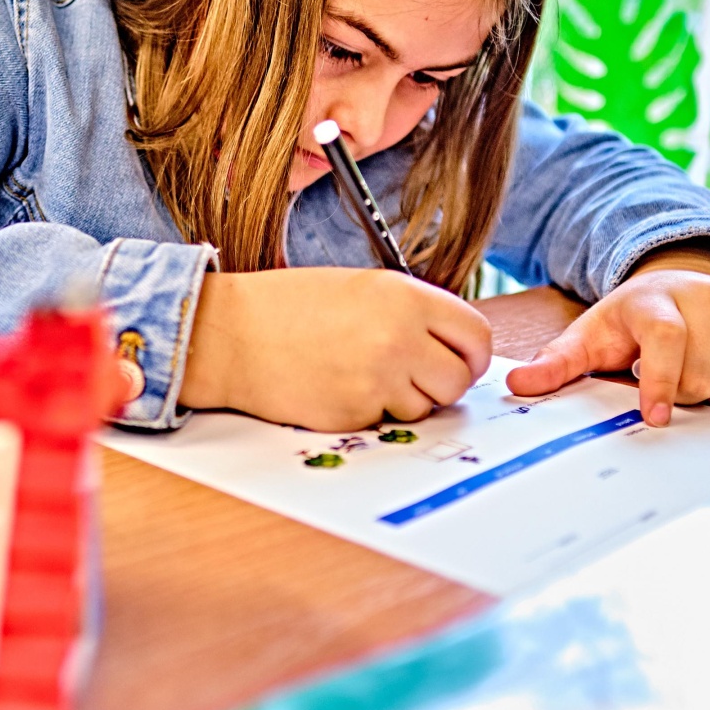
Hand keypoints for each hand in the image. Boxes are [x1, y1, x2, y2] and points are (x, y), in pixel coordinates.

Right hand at [179, 268, 492, 429]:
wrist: (232, 335)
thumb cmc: (288, 307)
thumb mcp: (361, 288)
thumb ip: (411, 313)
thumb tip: (450, 347)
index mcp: (405, 297)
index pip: (477, 336)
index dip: (471, 355)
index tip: (458, 361)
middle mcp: (399, 337)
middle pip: (458, 380)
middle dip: (441, 384)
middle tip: (414, 378)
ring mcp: (378, 378)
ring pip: (426, 407)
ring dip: (406, 400)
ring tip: (365, 376)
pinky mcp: (356, 412)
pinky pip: (387, 422)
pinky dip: (371, 412)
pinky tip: (339, 387)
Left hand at [504, 247, 709, 425]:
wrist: (678, 285)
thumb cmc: (629, 323)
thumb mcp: (589, 337)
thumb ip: (556, 363)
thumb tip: (515, 385)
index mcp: (653, 299)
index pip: (666, 340)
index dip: (661, 382)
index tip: (654, 418)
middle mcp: (706, 294)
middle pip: (703, 376)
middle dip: (684, 394)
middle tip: (667, 379)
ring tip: (695, 372)